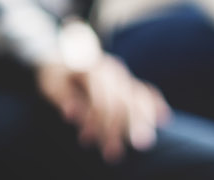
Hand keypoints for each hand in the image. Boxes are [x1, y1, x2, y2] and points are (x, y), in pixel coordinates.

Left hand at [36, 56, 168, 163]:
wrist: (58, 58)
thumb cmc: (53, 75)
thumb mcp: (50, 84)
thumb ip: (62, 97)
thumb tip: (71, 114)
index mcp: (90, 66)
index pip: (99, 96)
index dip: (95, 120)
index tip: (86, 140)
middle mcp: (110, 68)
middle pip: (121, 100)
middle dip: (117, 129)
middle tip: (113, 154)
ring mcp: (122, 74)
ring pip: (137, 97)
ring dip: (141, 123)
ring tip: (144, 145)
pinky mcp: (128, 80)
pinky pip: (147, 91)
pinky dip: (155, 104)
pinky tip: (163, 119)